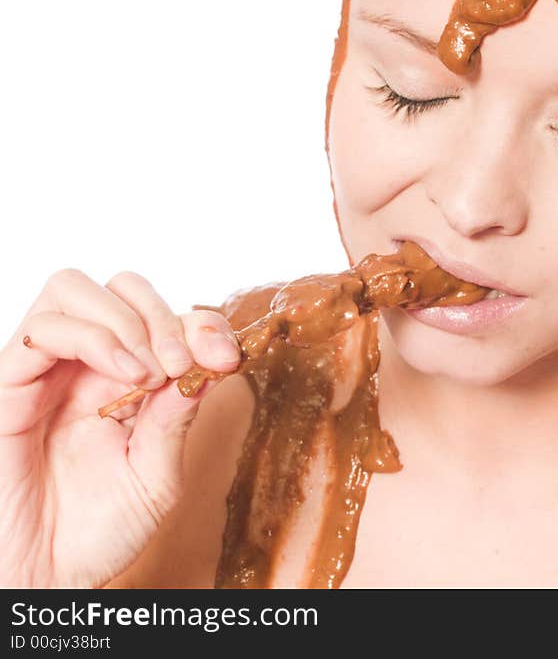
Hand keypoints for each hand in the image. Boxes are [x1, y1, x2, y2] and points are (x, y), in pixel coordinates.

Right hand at [0, 268, 241, 587]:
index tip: (226, 355)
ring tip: (149, 372)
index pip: (164, 316)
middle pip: (121, 287)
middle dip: (162, 312)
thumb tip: (210, 360)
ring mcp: (46, 370)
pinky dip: (93, 338)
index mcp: (126, 378)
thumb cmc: (98, 533)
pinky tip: (124, 375)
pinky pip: (43, 330)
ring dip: (127, 320)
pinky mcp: (9, 384)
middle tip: (180, 363)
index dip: (201, 323)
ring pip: (74, 288)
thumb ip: (176, 415)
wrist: (46, 581)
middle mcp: (86, 364)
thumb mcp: (157, 473)